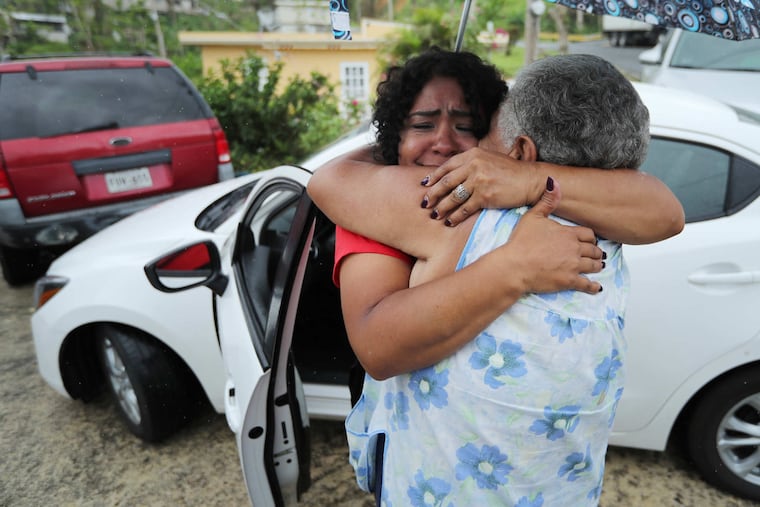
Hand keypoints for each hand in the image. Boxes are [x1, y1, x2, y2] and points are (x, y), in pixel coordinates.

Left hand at [420, 147, 542, 225]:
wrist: (530, 180)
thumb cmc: (510, 172)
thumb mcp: (488, 159)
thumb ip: (470, 163)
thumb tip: (451, 174)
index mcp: (473, 155)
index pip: (447, 166)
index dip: (433, 177)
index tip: (424, 185)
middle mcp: (474, 165)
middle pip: (446, 182)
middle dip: (433, 194)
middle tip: (424, 203)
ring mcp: (479, 181)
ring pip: (453, 197)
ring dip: (441, 207)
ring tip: (435, 215)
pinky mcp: (485, 196)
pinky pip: (465, 208)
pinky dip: (455, 216)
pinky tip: (449, 221)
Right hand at [504, 177, 603, 294]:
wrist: (515, 266)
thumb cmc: (521, 242)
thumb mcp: (532, 217)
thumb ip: (547, 201)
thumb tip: (554, 182)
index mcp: (568, 233)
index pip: (588, 235)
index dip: (590, 238)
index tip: (590, 241)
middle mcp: (574, 249)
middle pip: (594, 250)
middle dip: (596, 252)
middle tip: (597, 254)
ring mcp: (573, 266)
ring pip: (594, 265)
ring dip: (597, 266)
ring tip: (598, 267)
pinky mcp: (569, 281)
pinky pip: (587, 284)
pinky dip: (593, 286)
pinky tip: (596, 288)